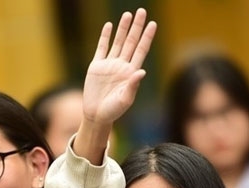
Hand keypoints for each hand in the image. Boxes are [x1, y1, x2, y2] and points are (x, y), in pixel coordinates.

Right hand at [82, 8, 155, 125]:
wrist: (96, 115)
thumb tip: (142, 71)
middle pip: (131, 42)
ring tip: (127, 14)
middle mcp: (122, 65)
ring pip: (118, 42)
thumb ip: (133, 85)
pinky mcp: (96, 66)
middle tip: (142, 11)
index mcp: (131, 72)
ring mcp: (109, 64)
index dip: (147, 37)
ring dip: (123, 28)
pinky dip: (105, 37)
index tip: (153, 24)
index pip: (141, 50)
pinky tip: (109, 26)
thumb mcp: (125, 99)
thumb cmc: (114, 111)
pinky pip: (102, 48)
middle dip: (136, 27)